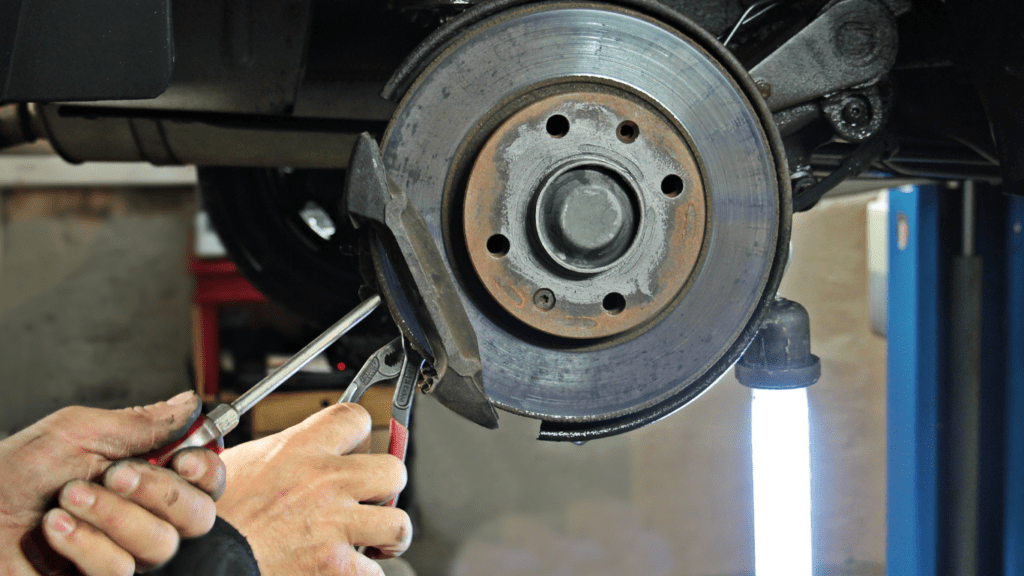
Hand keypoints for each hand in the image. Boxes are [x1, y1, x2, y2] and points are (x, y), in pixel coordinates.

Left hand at [0, 392, 226, 575]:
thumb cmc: (12, 472)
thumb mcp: (77, 431)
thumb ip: (139, 422)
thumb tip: (191, 404)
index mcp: (146, 473)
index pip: (206, 479)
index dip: (207, 470)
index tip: (185, 459)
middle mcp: (144, 515)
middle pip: (198, 515)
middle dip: (159, 492)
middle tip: (116, 474)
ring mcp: (125, 551)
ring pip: (160, 543)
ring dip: (110, 516)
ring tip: (68, 498)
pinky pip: (121, 569)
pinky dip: (85, 544)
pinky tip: (57, 529)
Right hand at [216, 403, 410, 575]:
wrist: (200, 561)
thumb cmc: (213, 518)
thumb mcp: (238, 464)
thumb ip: (278, 454)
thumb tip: (295, 453)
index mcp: (300, 449)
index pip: (355, 418)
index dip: (360, 435)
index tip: (357, 450)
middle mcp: (324, 482)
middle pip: (394, 471)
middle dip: (386, 489)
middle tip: (371, 501)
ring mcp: (333, 526)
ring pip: (398, 525)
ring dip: (387, 537)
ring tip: (372, 541)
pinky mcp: (334, 567)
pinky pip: (374, 573)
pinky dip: (362, 575)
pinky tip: (342, 570)